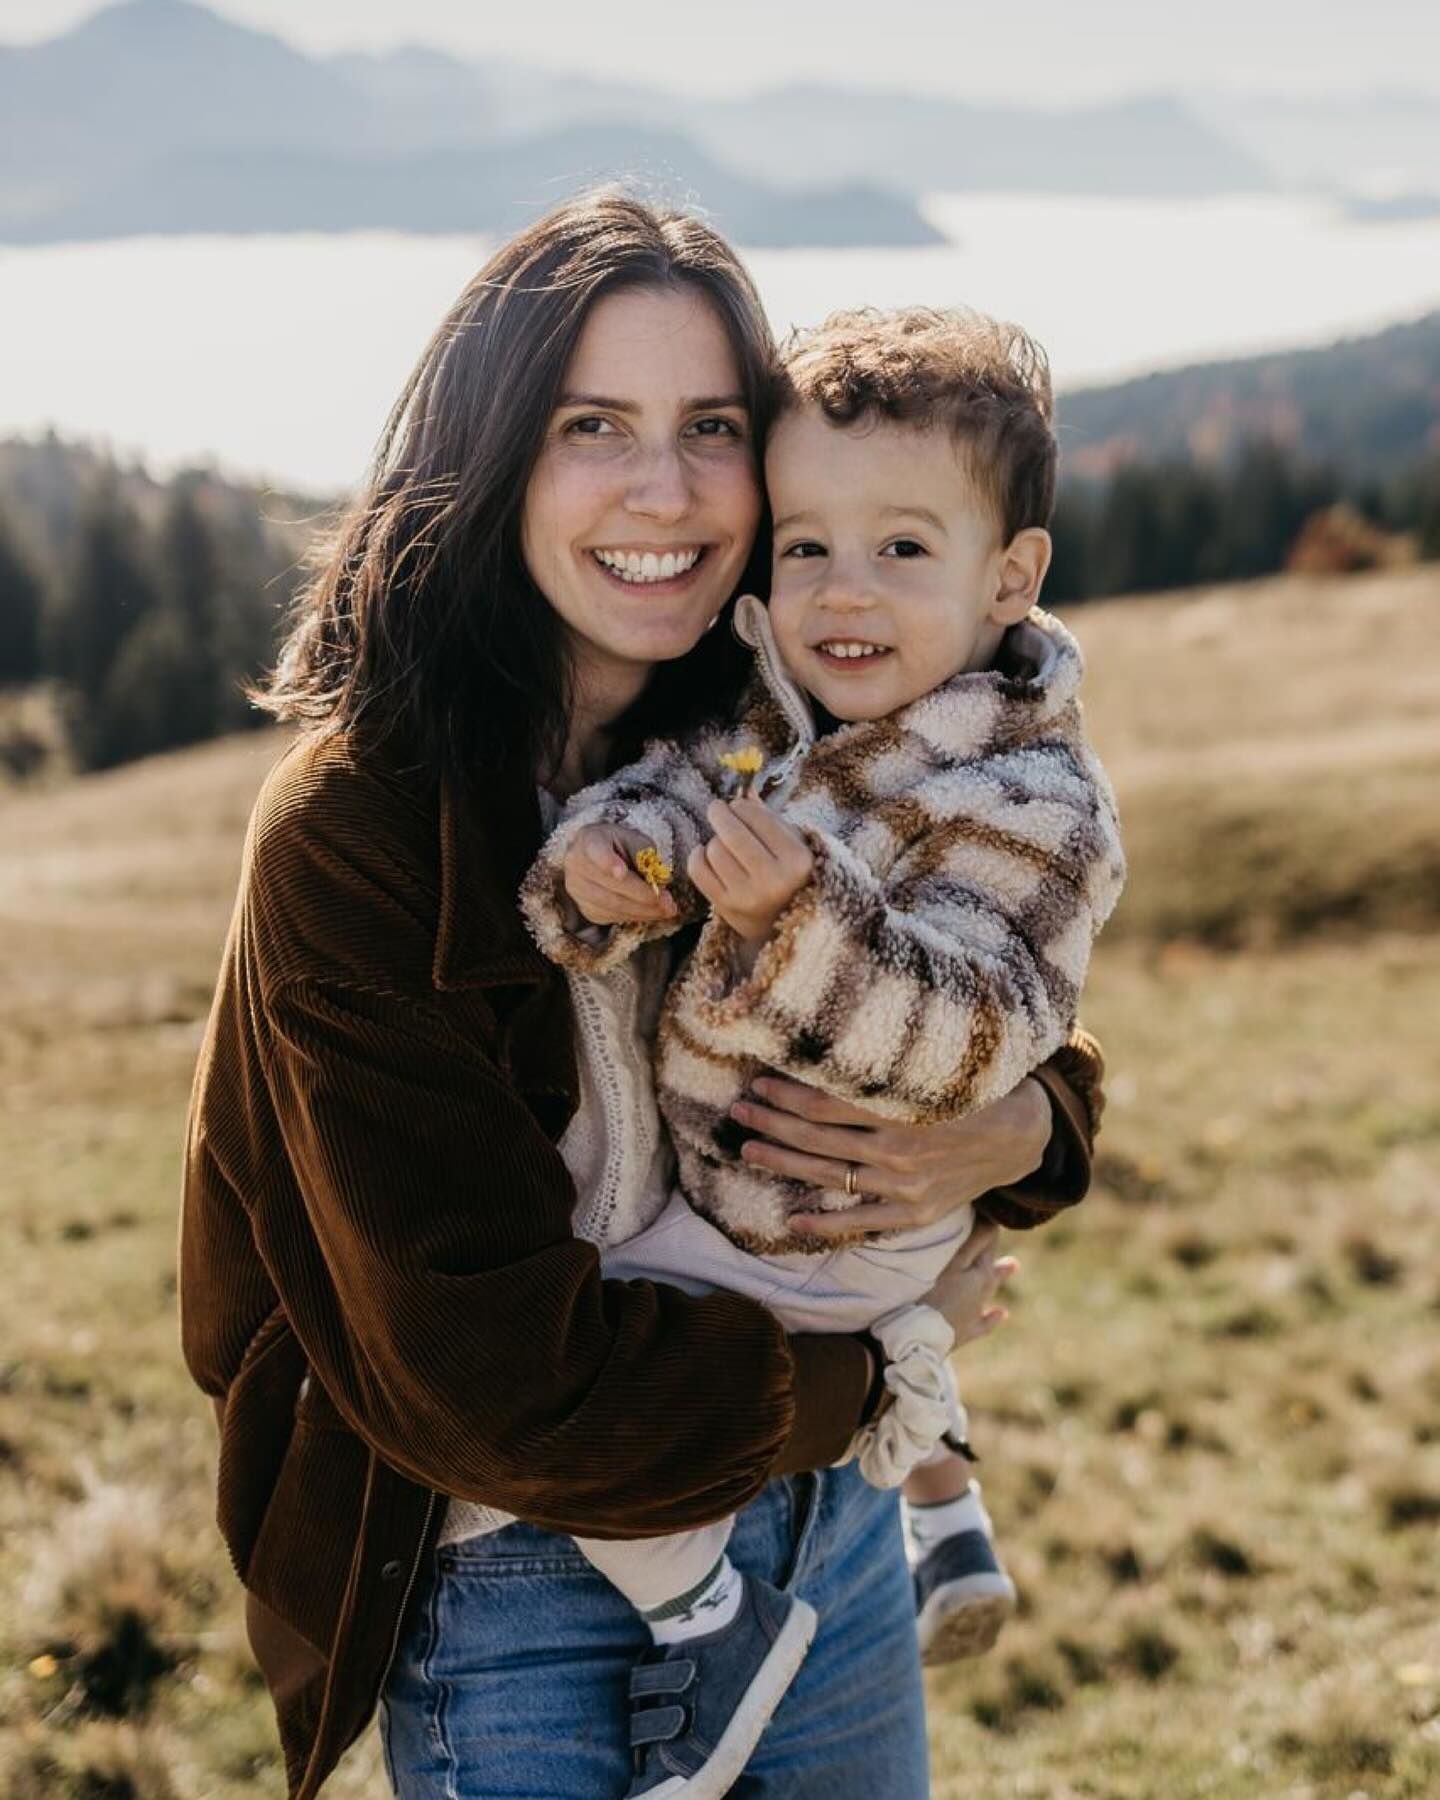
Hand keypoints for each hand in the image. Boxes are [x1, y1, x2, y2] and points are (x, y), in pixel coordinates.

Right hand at [562, 824, 677, 927]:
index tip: (621, 872)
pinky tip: (652, 912)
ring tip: (667, 910)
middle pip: (611, 885)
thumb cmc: (620, 845)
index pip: (596, 850)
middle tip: (668, 903)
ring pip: (613, 906)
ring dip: (643, 911)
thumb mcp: (635, 841)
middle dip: (643, 896)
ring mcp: (577, 889)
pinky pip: (612, 917)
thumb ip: (644, 858)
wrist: (598, 855)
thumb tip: (658, 883)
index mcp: (588, 840)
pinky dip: (635, 916)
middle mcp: (576, 865)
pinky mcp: (585, 908)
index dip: (608, 862)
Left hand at [686, 797, 813, 945]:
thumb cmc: (789, 875)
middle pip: (731, 833)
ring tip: (723, 843)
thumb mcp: (791, 843)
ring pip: (713, 850)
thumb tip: (743, 786)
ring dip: (714, 840)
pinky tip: (707, 855)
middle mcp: (773, 880)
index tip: (737, 806)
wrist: (786, 924)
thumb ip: (767, 815)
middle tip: (717, 809)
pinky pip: (698, 870)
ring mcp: (748, 896)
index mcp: (796, 859)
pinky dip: (698, 856)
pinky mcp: (726, 907)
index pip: (756, 817)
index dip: (741, 806)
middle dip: (720, 814)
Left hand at [729, 1074, 1051, 1237]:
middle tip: (738, 1111)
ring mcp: (906, 1187)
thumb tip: (832, 1040)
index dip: (787, 1093)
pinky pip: (862, 1222)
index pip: (827, 1104)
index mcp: (903, 1109)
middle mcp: (901, 1150)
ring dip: (783, 1164)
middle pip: (818, 1139)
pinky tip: (791, 1219)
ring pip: (830, 1176)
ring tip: (748, 1150)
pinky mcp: (915, 1213)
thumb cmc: (970, 1088)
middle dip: (771, 1123)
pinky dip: (825, 1222)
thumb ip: (889, 1066)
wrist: (1020, 1136)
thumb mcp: (935, 1068)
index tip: (758, 1080)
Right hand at [927, 1220, 1018, 1345]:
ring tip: (1013, 1267)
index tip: (989, 1214)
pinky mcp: (964, 1333)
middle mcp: (982, 1292)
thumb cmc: (933, 1295)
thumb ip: (973, 1242)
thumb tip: (993, 1221)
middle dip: (996, 1254)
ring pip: (989, 1292)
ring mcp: (974, 1314)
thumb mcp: (951, 1263)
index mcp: (980, 1272)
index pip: (988, 1243)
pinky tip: (1002, 1314)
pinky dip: (992, 1318)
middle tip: (1009, 1249)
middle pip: (991, 1268)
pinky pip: (984, 1324)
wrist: (920, 1338)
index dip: (989, 1228)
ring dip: (999, 1278)